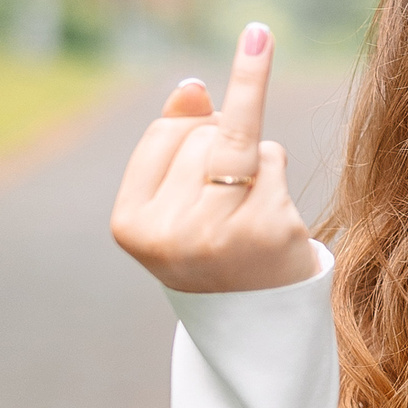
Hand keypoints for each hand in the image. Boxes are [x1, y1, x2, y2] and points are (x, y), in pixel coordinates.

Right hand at [110, 22, 317, 293]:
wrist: (257, 321)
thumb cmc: (213, 248)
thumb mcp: (176, 201)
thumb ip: (176, 137)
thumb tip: (191, 86)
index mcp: (131, 225)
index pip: (165, 132)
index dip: (195, 124)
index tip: (217, 121)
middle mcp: (169, 233)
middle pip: (203, 134)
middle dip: (222, 148)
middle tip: (229, 200)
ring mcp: (219, 232)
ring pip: (240, 139)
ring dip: (254, 158)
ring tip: (249, 210)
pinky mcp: (267, 229)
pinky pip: (273, 158)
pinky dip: (276, 174)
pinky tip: (273, 218)